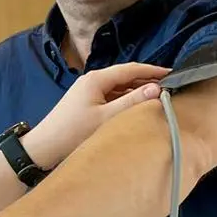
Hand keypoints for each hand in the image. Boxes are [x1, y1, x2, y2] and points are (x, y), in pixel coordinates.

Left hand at [26, 61, 168, 169]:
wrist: (43, 147)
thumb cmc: (71, 132)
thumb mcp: (106, 117)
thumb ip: (132, 102)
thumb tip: (156, 88)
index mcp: (97, 79)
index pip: (132, 68)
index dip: (153, 70)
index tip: (173, 73)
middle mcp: (93, 81)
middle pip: (126, 76)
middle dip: (147, 80)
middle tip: (170, 87)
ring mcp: (88, 92)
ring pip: (119, 87)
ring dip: (136, 91)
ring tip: (158, 98)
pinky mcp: (86, 103)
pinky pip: (111, 97)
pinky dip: (125, 100)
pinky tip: (136, 109)